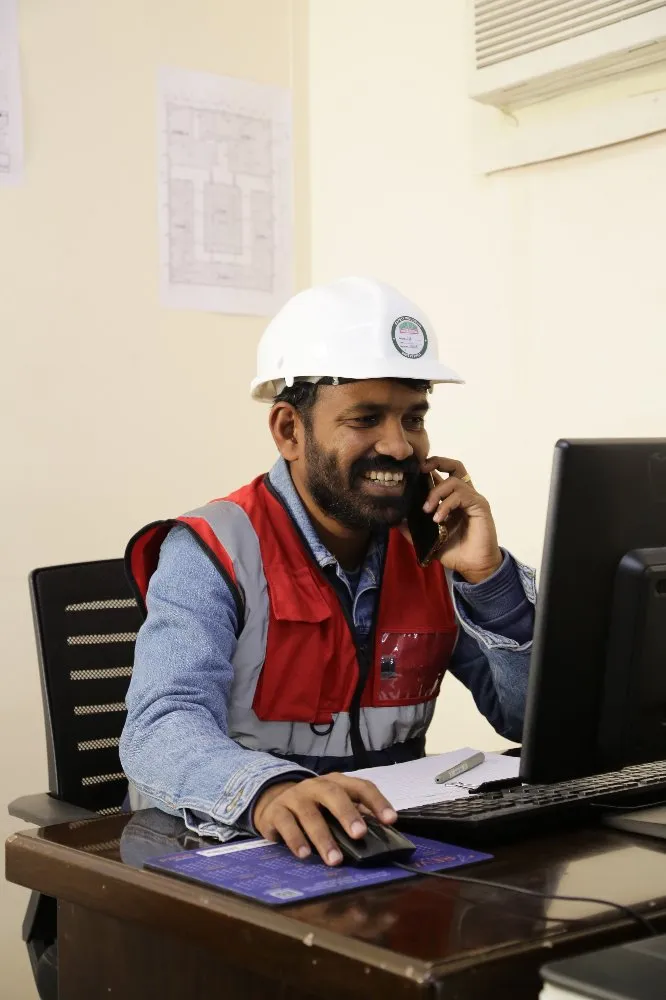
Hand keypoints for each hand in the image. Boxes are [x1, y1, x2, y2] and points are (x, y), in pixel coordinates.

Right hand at [252, 773, 397, 865]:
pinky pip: (286, 824)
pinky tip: (305, 854)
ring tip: (335, 859)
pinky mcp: (276, 812)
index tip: (390, 820)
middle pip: (334, 794)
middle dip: (348, 814)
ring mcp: (295, 797)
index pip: (360, 787)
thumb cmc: (314, 808)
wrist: (273, 802)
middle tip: (359, 834)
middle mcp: (316, 786)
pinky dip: (296, 840)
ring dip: (323, 838)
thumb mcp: (334, 807)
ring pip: (310, 814)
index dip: (376, 801)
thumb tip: (383, 833)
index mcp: (336, 783)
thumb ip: (356, 814)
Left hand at [412, 456, 501, 583]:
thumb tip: (394, 519)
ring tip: (426, 509)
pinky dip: (446, 504)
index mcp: (452, 499)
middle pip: (454, 466)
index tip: (411, 473)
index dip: (427, 469)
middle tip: (421, 470)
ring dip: (436, 493)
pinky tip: (438, 518)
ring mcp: (473, 499)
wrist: (474, 567)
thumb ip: (412, 529)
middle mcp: (463, 495)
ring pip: (454, 480)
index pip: (440, 475)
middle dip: (436, 462)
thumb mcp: (427, 539)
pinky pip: (461, 495)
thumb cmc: (455, 552)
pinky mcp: (480, 506)